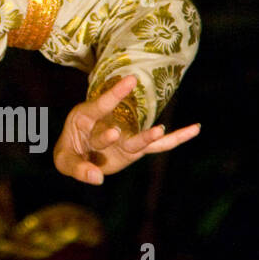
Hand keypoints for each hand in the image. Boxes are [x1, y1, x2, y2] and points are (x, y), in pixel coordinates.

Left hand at [53, 74, 199, 184]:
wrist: (80, 156)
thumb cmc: (70, 153)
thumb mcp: (64, 160)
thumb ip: (77, 169)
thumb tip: (98, 179)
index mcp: (85, 117)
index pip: (99, 104)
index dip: (113, 94)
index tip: (130, 80)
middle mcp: (107, 123)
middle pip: (109, 131)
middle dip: (106, 137)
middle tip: (113, 134)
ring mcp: (124, 137)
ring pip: (137, 139)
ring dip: (147, 138)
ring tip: (159, 132)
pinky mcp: (135, 151)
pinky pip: (157, 147)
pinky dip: (176, 139)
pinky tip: (194, 129)